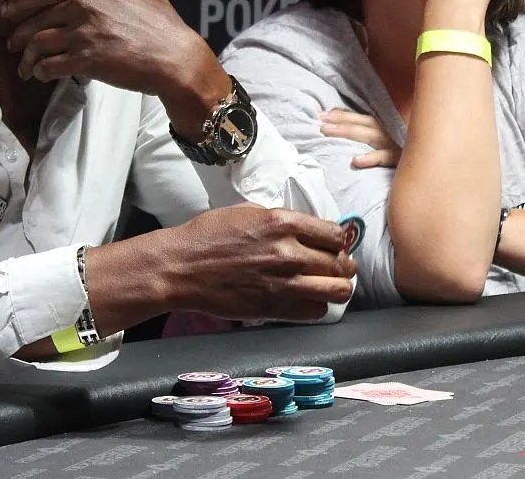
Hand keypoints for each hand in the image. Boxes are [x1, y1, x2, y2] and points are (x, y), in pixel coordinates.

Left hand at [2, 0, 227, 137]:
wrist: (176, 59)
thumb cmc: (166, 28)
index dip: (21, 2)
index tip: (8, 11)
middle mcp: (82, 4)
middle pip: (36, 18)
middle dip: (19, 34)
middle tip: (12, 44)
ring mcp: (82, 32)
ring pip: (38, 44)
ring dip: (27, 58)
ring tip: (25, 67)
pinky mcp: (84, 60)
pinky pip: (50, 65)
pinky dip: (41, 72)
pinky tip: (41, 76)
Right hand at [170, 205, 355, 320]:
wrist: (181, 267)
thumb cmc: (208, 236)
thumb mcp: (248, 212)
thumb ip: (282, 220)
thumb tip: (308, 229)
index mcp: (283, 222)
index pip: (335, 234)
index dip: (339, 241)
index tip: (334, 245)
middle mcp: (289, 252)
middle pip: (340, 263)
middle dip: (343, 265)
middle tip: (338, 267)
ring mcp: (284, 283)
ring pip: (336, 291)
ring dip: (337, 288)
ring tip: (330, 286)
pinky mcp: (275, 308)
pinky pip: (315, 312)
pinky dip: (317, 307)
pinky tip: (307, 301)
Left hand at [320, 109, 401, 168]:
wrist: (420, 181)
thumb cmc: (396, 170)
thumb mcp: (380, 154)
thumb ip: (363, 146)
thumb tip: (338, 141)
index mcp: (384, 133)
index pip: (362, 119)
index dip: (342, 115)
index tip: (321, 115)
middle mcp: (389, 137)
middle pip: (365, 123)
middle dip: (341, 119)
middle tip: (320, 120)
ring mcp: (396, 149)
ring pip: (371, 136)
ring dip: (348, 131)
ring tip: (327, 132)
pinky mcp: (401, 164)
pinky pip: (385, 158)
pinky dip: (371, 158)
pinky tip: (356, 160)